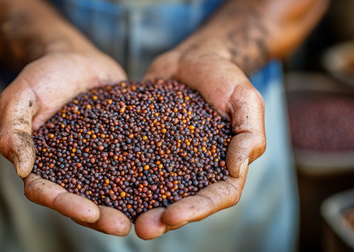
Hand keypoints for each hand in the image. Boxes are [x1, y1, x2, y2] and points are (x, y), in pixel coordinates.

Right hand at [0, 49, 132, 235]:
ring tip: (146, 217)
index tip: (88, 212)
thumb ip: (14, 129)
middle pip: (80, 199)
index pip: (46, 192)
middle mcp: (68, 168)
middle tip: (121, 226)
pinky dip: (145, 178)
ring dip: (124, 206)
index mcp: (40, 163)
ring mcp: (96, 160)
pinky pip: (132, 165)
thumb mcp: (22, 96)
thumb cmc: (44, 75)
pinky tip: (165, 187)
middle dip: (99, 216)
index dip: (65, 205)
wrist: (78, 59)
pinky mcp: (120, 147)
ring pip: (109, 190)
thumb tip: (19, 168)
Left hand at [136, 48, 265, 238]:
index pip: (219, 195)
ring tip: (123, 220)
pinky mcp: (148, 146)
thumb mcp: (245, 98)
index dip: (198, 209)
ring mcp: (171, 159)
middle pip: (185, 202)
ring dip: (143, 208)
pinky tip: (104, 188)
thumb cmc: (224, 76)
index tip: (173, 216)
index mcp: (225, 163)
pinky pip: (136, 165)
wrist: (192, 59)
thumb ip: (249, 133)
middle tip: (143, 228)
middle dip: (165, 218)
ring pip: (158, 191)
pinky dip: (123, 178)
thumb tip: (237, 169)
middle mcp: (198, 168)